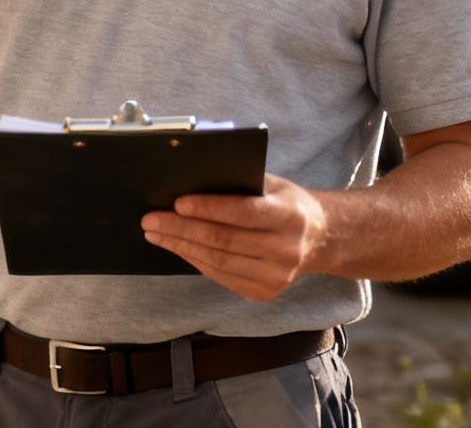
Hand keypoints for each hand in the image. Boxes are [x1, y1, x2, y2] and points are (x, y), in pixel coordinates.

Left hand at [140, 173, 328, 300]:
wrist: (319, 239)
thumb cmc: (288, 204)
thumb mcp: (273, 184)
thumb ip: (240, 183)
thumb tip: (191, 180)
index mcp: (289, 216)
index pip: (242, 212)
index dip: (208, 208)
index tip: (177, 202)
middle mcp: (285, 249)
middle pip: (224, 240)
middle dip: (182, 229)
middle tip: (151, 219)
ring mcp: (276, 276)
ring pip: (218, 262)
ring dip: (181, 246)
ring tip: (156, 233)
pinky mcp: (265, 292)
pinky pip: (221, 276)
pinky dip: (195, 260)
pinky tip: (178, 247)